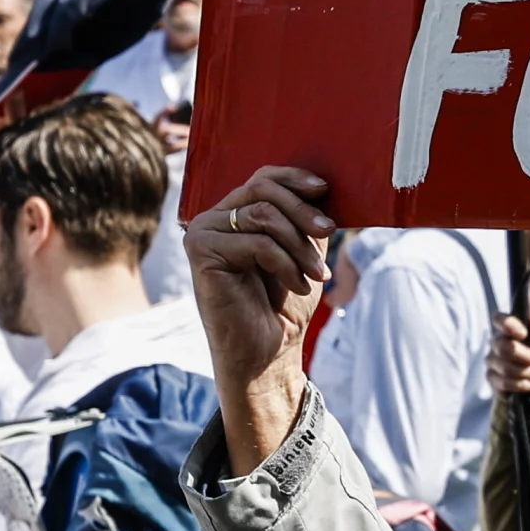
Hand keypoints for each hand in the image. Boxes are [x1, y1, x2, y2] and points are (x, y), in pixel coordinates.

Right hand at [186, 169, 335, 472]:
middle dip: (303, 212)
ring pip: (264, 215)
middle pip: (263, 191)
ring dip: (300, 245)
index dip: (294, 178)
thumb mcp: (302, 252)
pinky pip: (257, 242)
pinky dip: (286, 263)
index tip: (325, 189)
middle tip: (329, 232)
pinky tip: (297, 285)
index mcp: (234, 214)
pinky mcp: (200, 251)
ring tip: (317, 273)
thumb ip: (305, 220)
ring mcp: (202, 233)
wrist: (266, 352)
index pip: (263, 178)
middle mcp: (213, 219)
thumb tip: (323, 188)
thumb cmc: (283, 305)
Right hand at [490, 312, 529, 398]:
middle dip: (525, 356)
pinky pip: (505, 383)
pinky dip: (524, 385)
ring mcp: (491, 362)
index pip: (498, 319)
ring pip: (506, 368)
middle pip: (502, 347)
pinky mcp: (492, 379)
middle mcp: (495, 344)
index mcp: (507, 330)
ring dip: (529, 372)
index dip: (508, 325)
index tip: (523, 333)